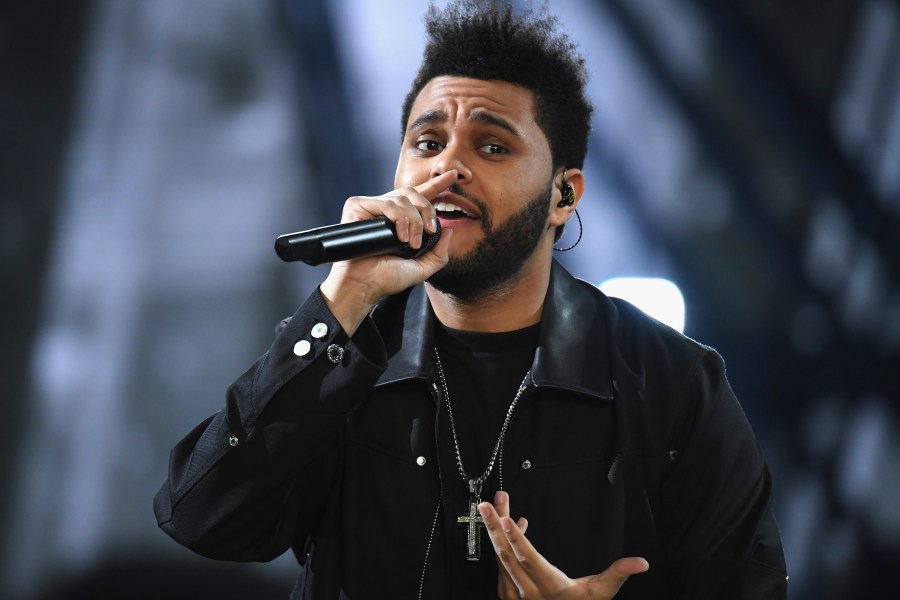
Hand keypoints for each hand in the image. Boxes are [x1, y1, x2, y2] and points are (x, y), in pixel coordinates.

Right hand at [320, 171, 456, 334]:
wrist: (365, 285)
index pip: (420, 196)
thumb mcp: (422, 268)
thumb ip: (439, 253)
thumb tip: (449, 229)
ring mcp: (371, 207)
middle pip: (413, 193)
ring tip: (411, 243)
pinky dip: (399, 219)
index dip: (437, 185)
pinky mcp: (357, 206)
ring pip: (402, 198)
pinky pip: (387, 203)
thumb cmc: (387, 278)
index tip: (454, 175)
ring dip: (414, 221)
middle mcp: (385, 210)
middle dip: (427, 210)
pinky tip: (400, 237)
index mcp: (400, 219)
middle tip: (429, 231)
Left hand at [480, 492, 648, 599]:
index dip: (516, 539)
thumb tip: (640, 563)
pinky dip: (503, 543)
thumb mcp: (600, 595)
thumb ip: (617, 574)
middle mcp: (527, 592)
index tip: (506, 520)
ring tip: (493, 504)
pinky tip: (509, 525)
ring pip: (500, 557)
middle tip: (485, 504)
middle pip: (506, 554)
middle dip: (493, 525)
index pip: (528, 559)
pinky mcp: (507, 592)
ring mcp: (514, 593)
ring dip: (494, 529)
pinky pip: (501, 564)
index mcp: (550, 588)